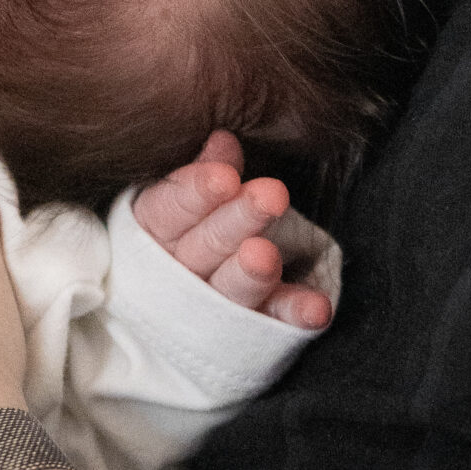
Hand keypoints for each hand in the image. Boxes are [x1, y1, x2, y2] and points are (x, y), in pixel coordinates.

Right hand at [132, 132, 333, 328]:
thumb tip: (224, 139)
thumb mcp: (182, 198)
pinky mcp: (248, 329)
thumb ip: (206, 173)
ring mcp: (211, 307)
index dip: (195, 193)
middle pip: (205, 246)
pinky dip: (294, 313)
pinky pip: (271, 321)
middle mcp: (176, 274)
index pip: (168, 211)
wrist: (171, 309)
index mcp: (153, 232)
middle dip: (238, 221)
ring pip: (230, 289)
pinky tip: (317, 307)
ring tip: (270, 255)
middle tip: (272, 196)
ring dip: (253, 274)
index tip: (225, 177)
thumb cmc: (181, 232)